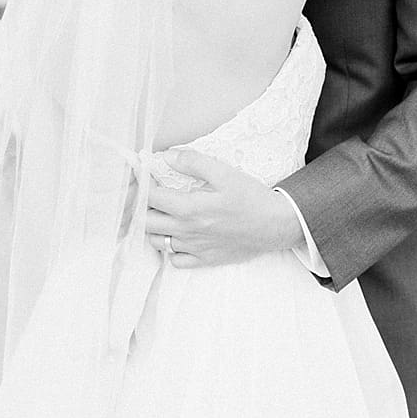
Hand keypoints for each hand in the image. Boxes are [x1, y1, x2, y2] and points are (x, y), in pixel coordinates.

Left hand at [144, 149, 304, 268]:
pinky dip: (169, 249)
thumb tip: (166, 156)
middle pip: (146, 221)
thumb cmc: (252, 198)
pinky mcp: (205, 259)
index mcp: (190, 209)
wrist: (278, 225)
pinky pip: (175, 260)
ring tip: (157, 212)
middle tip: (143, 193)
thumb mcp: (224, 173)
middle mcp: (188, 231)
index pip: (150, 197)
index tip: (139, 174)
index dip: (140, 183)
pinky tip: (175, 235)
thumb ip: (193, 162)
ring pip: (156, 242)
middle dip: (138, 206)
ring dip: (151, 227)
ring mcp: (195, 248)